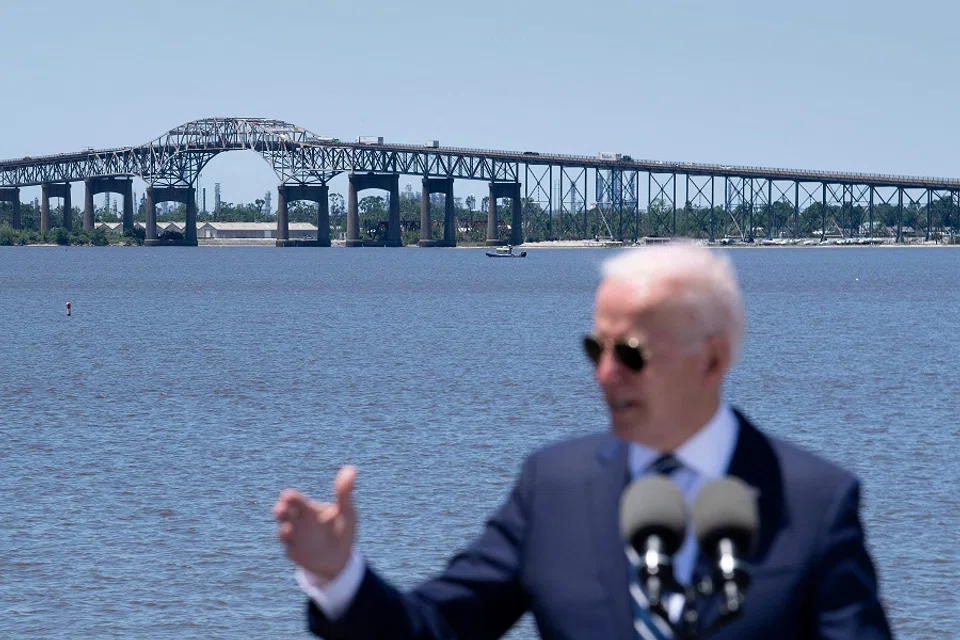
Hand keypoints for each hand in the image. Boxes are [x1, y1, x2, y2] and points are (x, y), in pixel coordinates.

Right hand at [274, 465, 357, 580]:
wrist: (341, 558)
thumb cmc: (342, 529)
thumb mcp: (346, 511)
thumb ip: (344, 492)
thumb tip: (352, 468)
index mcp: (307, 509)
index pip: (294, 500)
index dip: (290, 497)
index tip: (288, 496)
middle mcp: (297, 522)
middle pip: (283, 514)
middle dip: (280, 511)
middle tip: (281, 509)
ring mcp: (294, 539)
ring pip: (283, 532)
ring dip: (284, 530)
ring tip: (288, 528)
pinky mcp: (296, 554)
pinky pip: (290, 551)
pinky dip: (292, 549)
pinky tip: (294, 549)